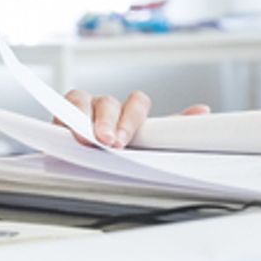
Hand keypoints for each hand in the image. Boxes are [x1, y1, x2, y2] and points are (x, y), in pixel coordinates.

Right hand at [61, 89, 210, 147]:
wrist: (87, 158)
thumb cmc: (117, 149)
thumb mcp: (145, 142)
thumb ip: (169, 127)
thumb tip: (202, 112)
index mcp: (128, 110)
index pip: (136, 102)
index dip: (130, 119)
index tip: (124, 139)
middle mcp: (105, 105)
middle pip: (107, 103)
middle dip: (106, 123)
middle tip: (107, 141)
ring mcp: (82, 108)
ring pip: (80, 102)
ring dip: (81, 120)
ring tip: (82, 138)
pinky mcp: (60, 116)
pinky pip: (58, 111)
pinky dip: (60, 120)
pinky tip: (60, 128)